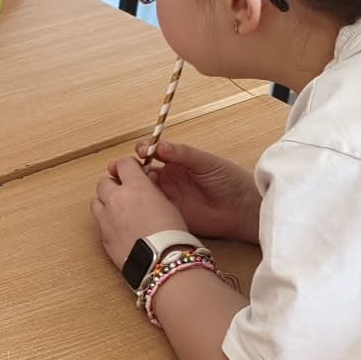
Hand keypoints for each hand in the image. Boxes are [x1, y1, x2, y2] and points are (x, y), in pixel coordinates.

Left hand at [92, 156, 190, 272]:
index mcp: (136, 187)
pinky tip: (120, 229)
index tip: (132, 172)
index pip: (123, 164)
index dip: (128, 167)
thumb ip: (152, 191)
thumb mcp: (168, 203)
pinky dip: (107, 223)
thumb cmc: (171, 234)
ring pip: (96, 202)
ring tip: (119, 212)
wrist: (161, 260)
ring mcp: (106, 218)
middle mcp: (117, 199)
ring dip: (105, 203)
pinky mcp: (103, 237)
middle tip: (123, 193)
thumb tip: (146, 186)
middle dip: (113, 186)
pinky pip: (100, 224)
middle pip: (104, 182)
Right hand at [131, 142, 262, 242]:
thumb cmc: (229, 180)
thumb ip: (183, 154)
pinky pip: (150, 209)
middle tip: (118, 169)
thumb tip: (160, 145)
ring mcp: (168, 197)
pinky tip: (131, 203)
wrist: (242, 209)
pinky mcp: (170, 214)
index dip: (143, 151)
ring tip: (121, 185)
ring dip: (130, 187)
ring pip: (142, 190)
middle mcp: (169, 178)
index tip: (141, 151)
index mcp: (177, 162)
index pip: (153, 153)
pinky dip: (138, 206)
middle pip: (141, 171)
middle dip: (128, 168)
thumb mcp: (206, 162)